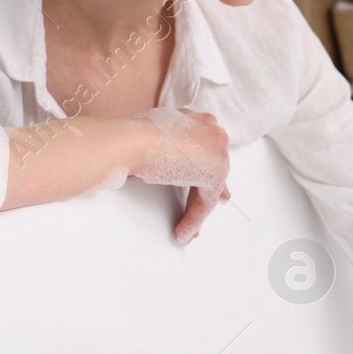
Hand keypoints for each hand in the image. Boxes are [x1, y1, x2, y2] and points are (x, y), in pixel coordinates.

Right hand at [133, 107, 230, 244]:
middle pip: (211, 169)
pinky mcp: (214, 174)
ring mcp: (217, 153)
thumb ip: (171, 144)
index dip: (203, 168)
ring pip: (209, 188)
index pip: (206, 151)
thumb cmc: (135, 136)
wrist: (135, 140)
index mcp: (202, 121)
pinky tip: (184, 232)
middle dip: (208, 190)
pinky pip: (205, 202)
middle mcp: (214, 135)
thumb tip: (171, 160)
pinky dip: (194, 219)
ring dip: (195, 211)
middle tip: (208, 206)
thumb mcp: (156, 135)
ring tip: (185, 230)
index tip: (207, 183)